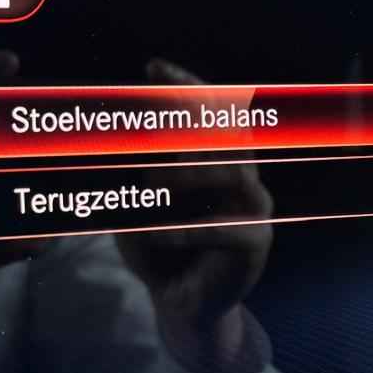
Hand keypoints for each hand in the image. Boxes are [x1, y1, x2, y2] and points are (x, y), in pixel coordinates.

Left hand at [116, 59, 274, 331]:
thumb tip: (114, 125)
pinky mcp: (257, 241)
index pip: (211, 109)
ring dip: (187, 174)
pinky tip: (158, 234)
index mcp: (216, 159)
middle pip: (230, 130)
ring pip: (234, 171)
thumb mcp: (137, 202)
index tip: (151, 68)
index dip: (184, 84)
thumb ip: (135, 167)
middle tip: (149, 132)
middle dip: (191, 120)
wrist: (182, 305)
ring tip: (150, 184)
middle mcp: (242, 175)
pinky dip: (187, 228)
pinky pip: (226, 226)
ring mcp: (255, 207)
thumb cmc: (158, 249)